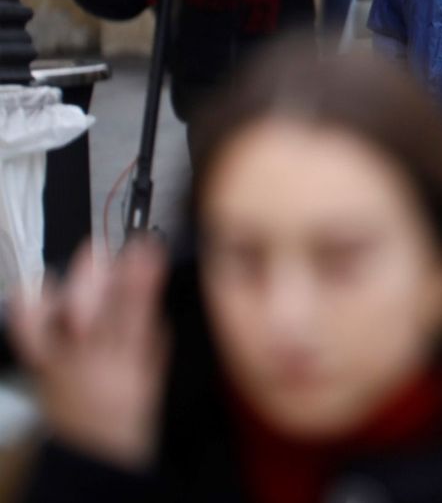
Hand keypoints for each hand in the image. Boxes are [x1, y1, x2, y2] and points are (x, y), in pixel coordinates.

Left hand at [9, 240, 169, 467]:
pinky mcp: (40, 366)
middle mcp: (93, 359)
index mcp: (130, 361)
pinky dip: (27, 309)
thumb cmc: (130, 410)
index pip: (136, 311)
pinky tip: (30, 289)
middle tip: (103, 250)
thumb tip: (152, 289)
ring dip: (71, 285)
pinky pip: (27, 336)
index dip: (141, 277)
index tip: (145, 249)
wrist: (94, 450)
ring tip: (81, 261)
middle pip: (95, 309)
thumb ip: (153, 330)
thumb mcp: (155, 369)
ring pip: (63, 317)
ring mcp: (62, 362)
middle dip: (100, 276)